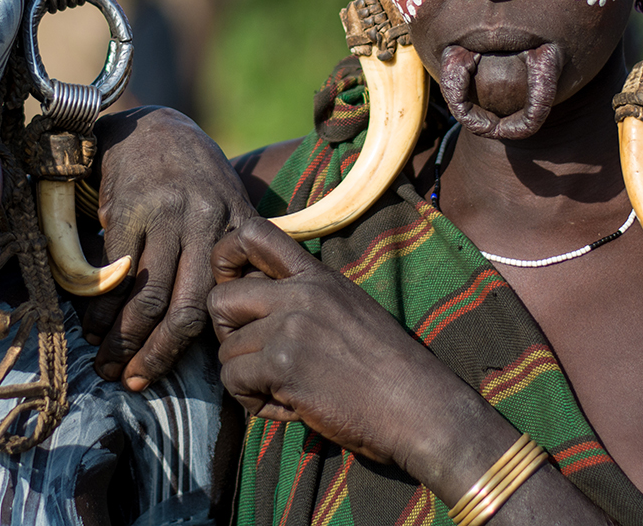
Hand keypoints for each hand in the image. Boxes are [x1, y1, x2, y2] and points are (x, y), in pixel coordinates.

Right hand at [83, 107, 258, 389]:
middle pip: (185, 308)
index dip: (196, 346)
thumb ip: (232, 256)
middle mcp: (206, 223)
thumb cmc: (193, 176)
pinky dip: (102, 306)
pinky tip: (94, 326)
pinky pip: (116, 271)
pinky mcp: (129, 208)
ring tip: (107, 362)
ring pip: (148, 295)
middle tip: (133, 381)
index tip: (176, 369)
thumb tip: (227, 322)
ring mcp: (167, 215)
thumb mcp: (228, 206)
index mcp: (236, 228)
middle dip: (156, 353)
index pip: (221, 302)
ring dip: (124, 338)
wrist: (152, 127)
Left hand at [207, 216, 470, 468]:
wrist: (422, 408)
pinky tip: (287, 407)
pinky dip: (253, 402)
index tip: (231, 286)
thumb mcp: (349, 309)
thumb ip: (306, 297)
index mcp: (318, 276)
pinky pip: (234, 381)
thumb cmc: (389, 369)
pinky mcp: (283, 365)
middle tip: (252, 356)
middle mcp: (300, 293)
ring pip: (225, 349)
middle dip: (226, 332)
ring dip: (244, 376)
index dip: (225, 257)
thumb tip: (253, 303)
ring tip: (280, 389)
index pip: (253, 234)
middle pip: (220, 297)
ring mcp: (290, 327)